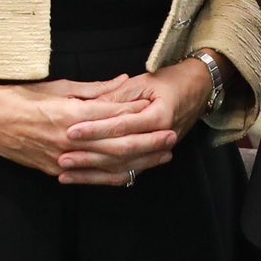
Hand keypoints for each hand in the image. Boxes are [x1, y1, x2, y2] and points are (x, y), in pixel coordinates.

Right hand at [0, 68, 166, 180]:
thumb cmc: (22, 98)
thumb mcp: (59, 87)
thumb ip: (95, 89)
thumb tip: (124, 81)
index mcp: (72, 114)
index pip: (114, 115)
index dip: (140, 115)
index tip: (161, 111)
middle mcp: (71, 139)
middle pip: (117, 143)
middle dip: (148, 142)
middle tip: (172, 138)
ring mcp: (63, 158)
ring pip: (108, 164)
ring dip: (138, 161)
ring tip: (161, 157)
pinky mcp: (56, 170)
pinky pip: (90, 177)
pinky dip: (112, 177)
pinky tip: (131, 175)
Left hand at [56, 60, 211, 185]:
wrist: (197, 90)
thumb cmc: (169, 81)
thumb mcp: (142, 81)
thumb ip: (116, 95)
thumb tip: (88, 106)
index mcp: (159, 115)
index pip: (121, 126)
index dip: (95, 129)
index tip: (71, 130)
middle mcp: (160, 137)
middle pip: (120, 152)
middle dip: (89, 156)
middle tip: (62, 157)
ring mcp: (157, 151)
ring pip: (122, 168)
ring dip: (93, 172)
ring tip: (66, 173)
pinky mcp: (151, 159)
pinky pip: (128, 173)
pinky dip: (104, 178)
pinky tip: (84, 179)